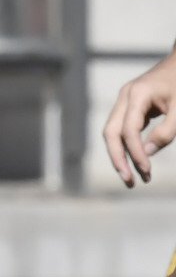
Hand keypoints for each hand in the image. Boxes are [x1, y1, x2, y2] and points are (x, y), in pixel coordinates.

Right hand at [103, 50, 175, 185]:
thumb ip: (166, 131)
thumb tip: (148, 153)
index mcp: (136, 95)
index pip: (129, 130)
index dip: (136, 152)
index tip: (147, 170)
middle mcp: (124, 97)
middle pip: (111, 133)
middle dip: (118, 159)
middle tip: (129, 181)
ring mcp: (124, 101)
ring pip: (113, 133)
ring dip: (121, 155)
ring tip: (133, 176)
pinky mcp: (129, 106)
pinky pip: (122, 129)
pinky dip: (127, 146)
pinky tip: (137, 160)